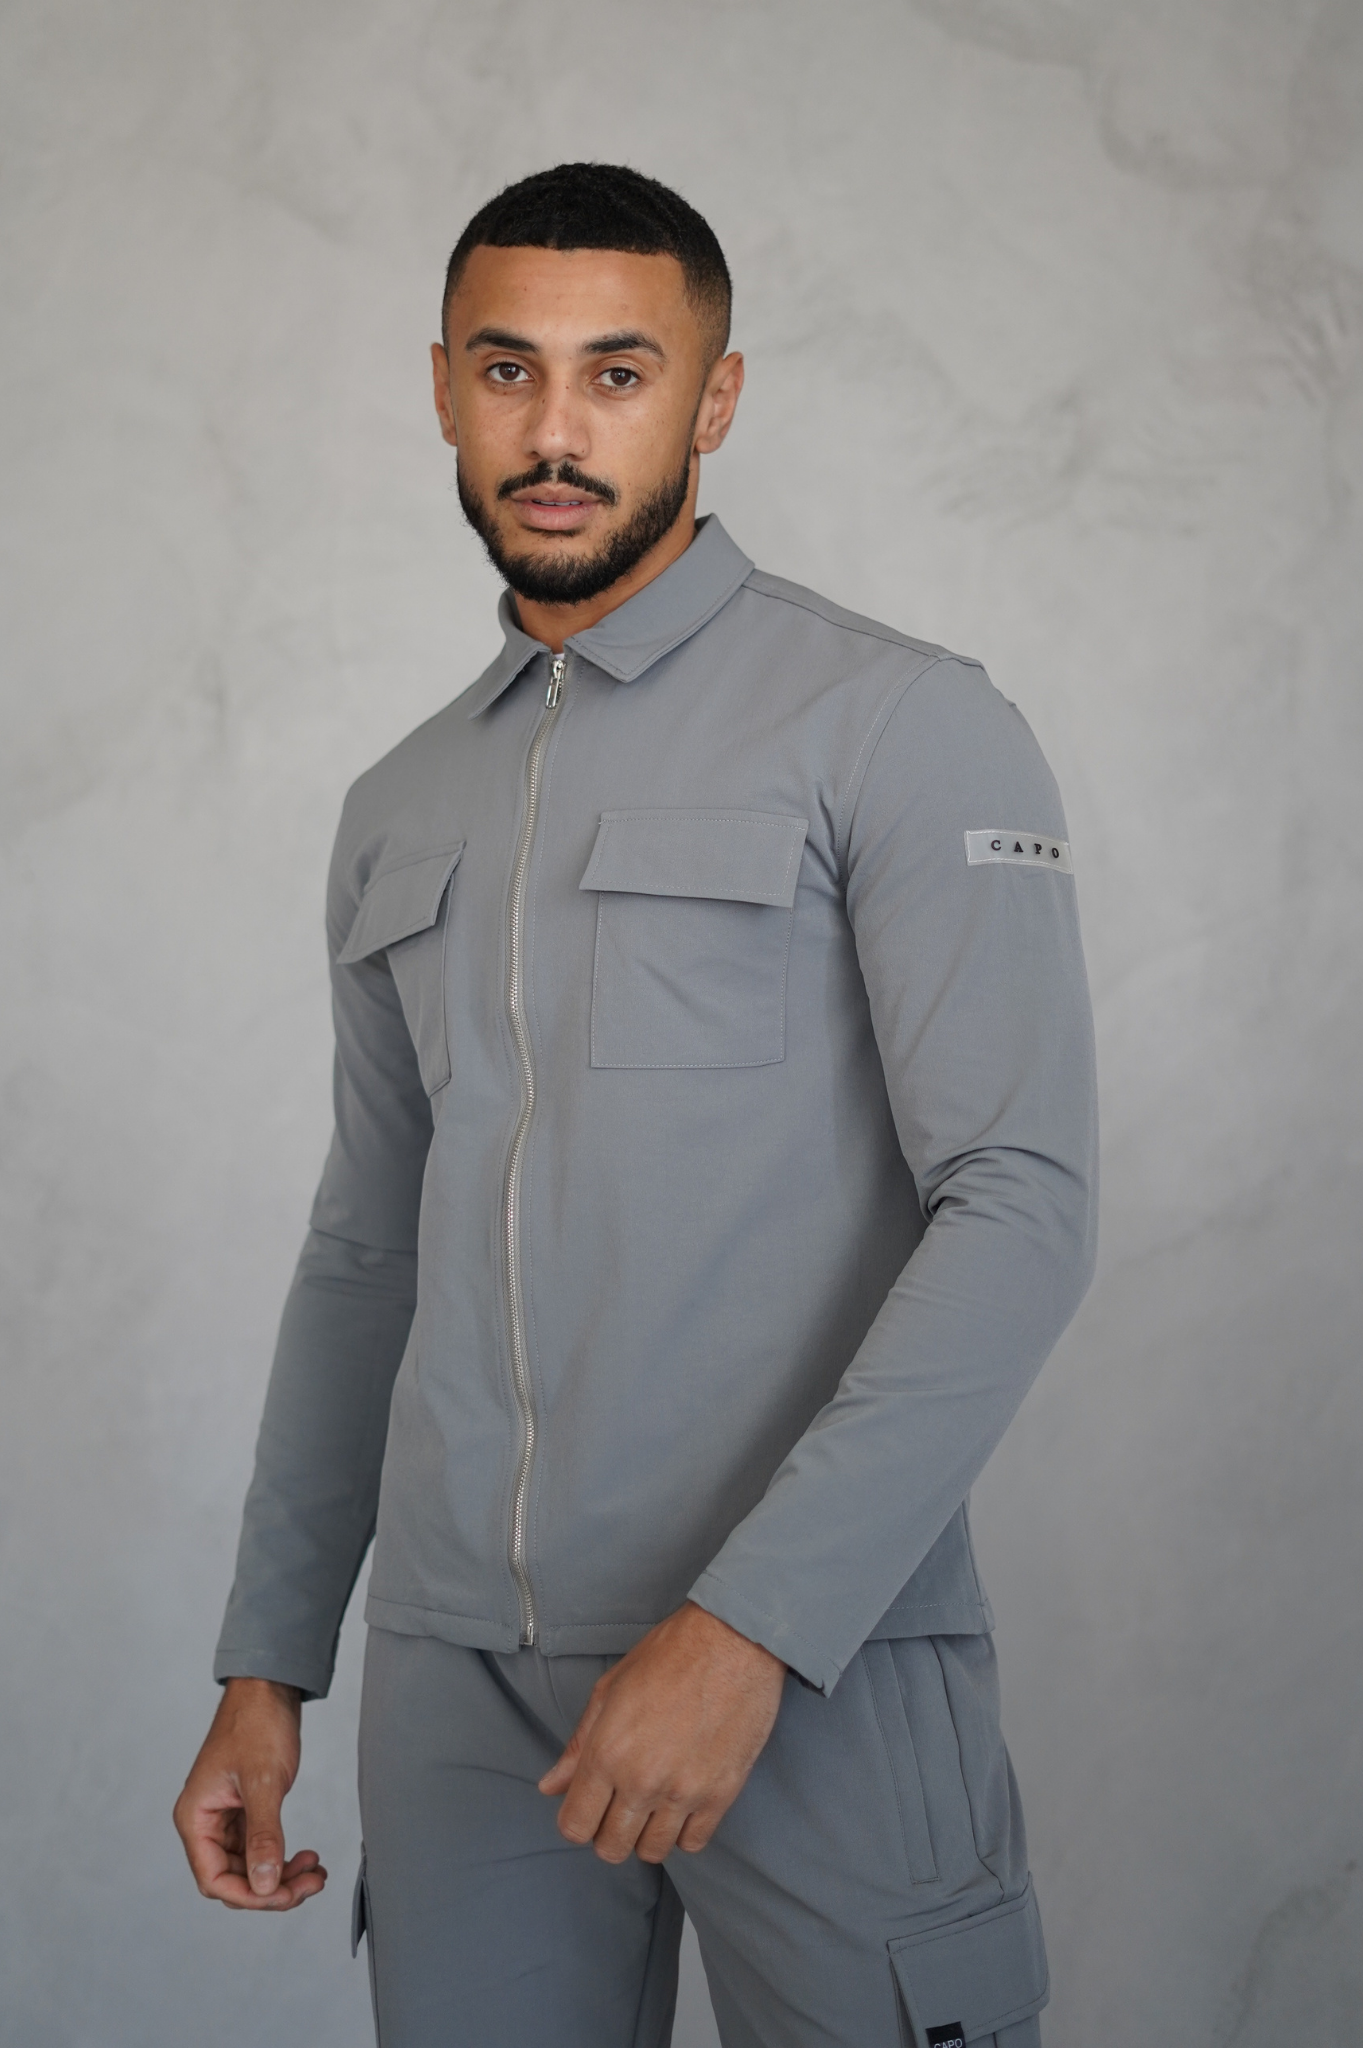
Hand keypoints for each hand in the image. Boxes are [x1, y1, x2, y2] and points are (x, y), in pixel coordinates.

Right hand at [173, 1677, 325, 1909]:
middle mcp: (205, 1822)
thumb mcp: (263, 1782)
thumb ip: (263, 1835)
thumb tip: (263, 1886)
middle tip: (310, 1884)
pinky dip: (281, 1856)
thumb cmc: (257, 1724)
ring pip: (249, 1866)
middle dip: (272, 1887)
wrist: (269, 1689)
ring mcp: (224, 1817)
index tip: (284, 1894)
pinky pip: (258, 1847)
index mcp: (196, 1818)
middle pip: (233, 1878)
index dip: (250, 1895)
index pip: (215, 1879)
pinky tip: (306, 1857)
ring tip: (314, 1874)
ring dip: (280, 1875)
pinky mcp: (243, 1810)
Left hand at [538, 1602, 785, 1864]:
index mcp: (607, 1753)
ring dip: (646, 1835)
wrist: (733, 1641)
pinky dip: (684, 1832)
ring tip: (652, 1804)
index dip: (577, 1821)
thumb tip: (551, 1786)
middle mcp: (642, 1781)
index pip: (575, 1826)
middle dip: (608, 1832)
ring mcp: (684, 1793)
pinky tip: (682, 1805)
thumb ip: (579, 1745)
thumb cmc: (670, 1655)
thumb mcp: (610, 1690)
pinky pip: (694, 1843)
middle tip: (619, 1806)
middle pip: (611, 1847)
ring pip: (652, 1852)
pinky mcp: (721, 1795)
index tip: (588, 1807)